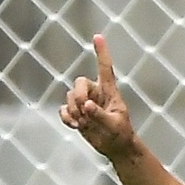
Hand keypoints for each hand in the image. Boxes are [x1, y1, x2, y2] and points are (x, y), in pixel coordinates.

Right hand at [59, 34, 136, 159]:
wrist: (115, 148)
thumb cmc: (121, 134)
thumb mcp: (114, 125)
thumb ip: (100, 115)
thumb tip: (86, 105)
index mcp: (109, 91)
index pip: (105, 68)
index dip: (101, 52)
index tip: (97, 36)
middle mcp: (96, 93)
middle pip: (79, 83)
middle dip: (77, 96)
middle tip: (83, 112)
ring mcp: (85, 103)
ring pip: (69, 97)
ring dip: (73, 110)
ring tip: (84, 124)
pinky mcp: (77, 114)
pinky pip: (63, 110)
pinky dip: (66, 118)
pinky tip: (75, 126)